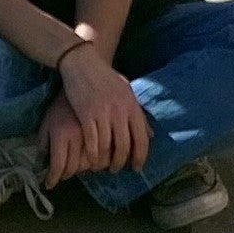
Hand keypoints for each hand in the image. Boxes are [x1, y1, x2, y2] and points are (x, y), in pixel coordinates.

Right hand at [39, 50, 153, 185]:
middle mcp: (120, 111)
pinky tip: (91, 157)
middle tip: (116, 169)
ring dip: (105, 160)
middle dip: (121, 162)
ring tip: (102, 166)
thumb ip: (138, 113)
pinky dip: (92, 152)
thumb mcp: (127, 93)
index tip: (137, 168)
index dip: (140, 157)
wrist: (83, 63)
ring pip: (107, 146)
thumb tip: (151, 134)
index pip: (141, 138)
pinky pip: (92, 140)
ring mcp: (103, 113)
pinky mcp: (87, 114)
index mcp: (132, 106)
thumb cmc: (105, 78)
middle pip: (124, 146)